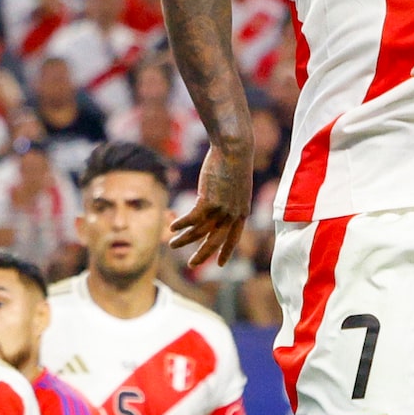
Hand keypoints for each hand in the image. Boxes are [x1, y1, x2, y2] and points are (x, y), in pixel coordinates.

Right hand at [167, 143, 253, 269]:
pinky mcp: (208, 202)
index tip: (220, 265)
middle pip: (215, 241)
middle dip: (202, 255)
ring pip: (199, 232)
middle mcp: (233, 215)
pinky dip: (180, 224)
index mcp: (242, 212)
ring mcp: (221, 210)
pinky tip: (171, 227)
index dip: (226, 251)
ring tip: (172, 244)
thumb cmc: (235, 162)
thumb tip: (220, 203)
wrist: (234, 149)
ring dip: (184, 240)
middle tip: (191, 265)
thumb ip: (229, 198)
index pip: (234, 238)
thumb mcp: (235, 184)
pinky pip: (191, 220)